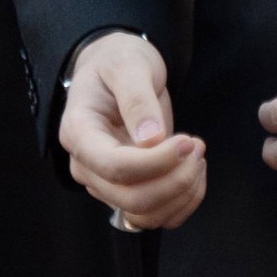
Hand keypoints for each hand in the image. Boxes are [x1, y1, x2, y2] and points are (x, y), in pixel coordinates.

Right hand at [61, 31, 206, 228]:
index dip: (155, 163)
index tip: (188, 141)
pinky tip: (195, 172)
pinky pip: (154, 215)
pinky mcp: (127, 188)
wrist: (117, 68)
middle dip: (173, 181)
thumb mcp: (128, 64)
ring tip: (198, 156)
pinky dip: (181, 203)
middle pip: (130, 198)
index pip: (114, 166)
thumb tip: (151, 140)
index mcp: (78, 131)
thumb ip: (137, 98)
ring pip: (143, 215)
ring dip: (180, 194)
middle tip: (197, 146)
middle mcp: (86, 165)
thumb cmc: (118, 60)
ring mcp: (105, 182)